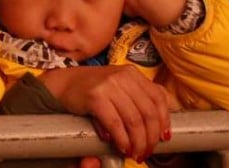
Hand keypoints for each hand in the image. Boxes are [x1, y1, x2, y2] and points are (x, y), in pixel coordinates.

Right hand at [41, 64, 172, 162]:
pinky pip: (115, 123)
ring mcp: (109, 86)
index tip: (163, 138)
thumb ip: (138, 98)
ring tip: (136, 154)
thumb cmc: (96, 89)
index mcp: (133, 74)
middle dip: (151, 137)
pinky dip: (122, 139)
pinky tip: (123, 148)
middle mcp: (124, 77)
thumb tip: (159, 126)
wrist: (65, 83)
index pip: (158, 97)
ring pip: (134, 120)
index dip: (164, 120)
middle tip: (147, 152)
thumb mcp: (120, 86)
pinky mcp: (95, 97)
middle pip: (148, 112)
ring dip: (137, 142)